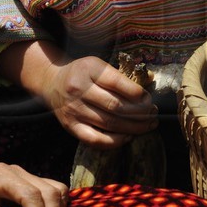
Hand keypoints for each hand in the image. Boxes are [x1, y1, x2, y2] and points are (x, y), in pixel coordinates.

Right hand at [2, 42, 158, 147]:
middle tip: (154, 114)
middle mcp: (78, 90)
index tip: (149, 99)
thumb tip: (146, 95)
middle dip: (141, 113)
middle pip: (116, 106)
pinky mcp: (71, 127)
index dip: (138, 94)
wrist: (52, 82)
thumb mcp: (97, 65)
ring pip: (109, 124)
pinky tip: (128, 136)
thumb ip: (119, 77)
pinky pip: (96, 140)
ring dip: (134, 127)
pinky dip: (116, 141)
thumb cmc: (83, 73)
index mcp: (88, 69)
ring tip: (148, 126)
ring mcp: (73, 110)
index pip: (118, 83)